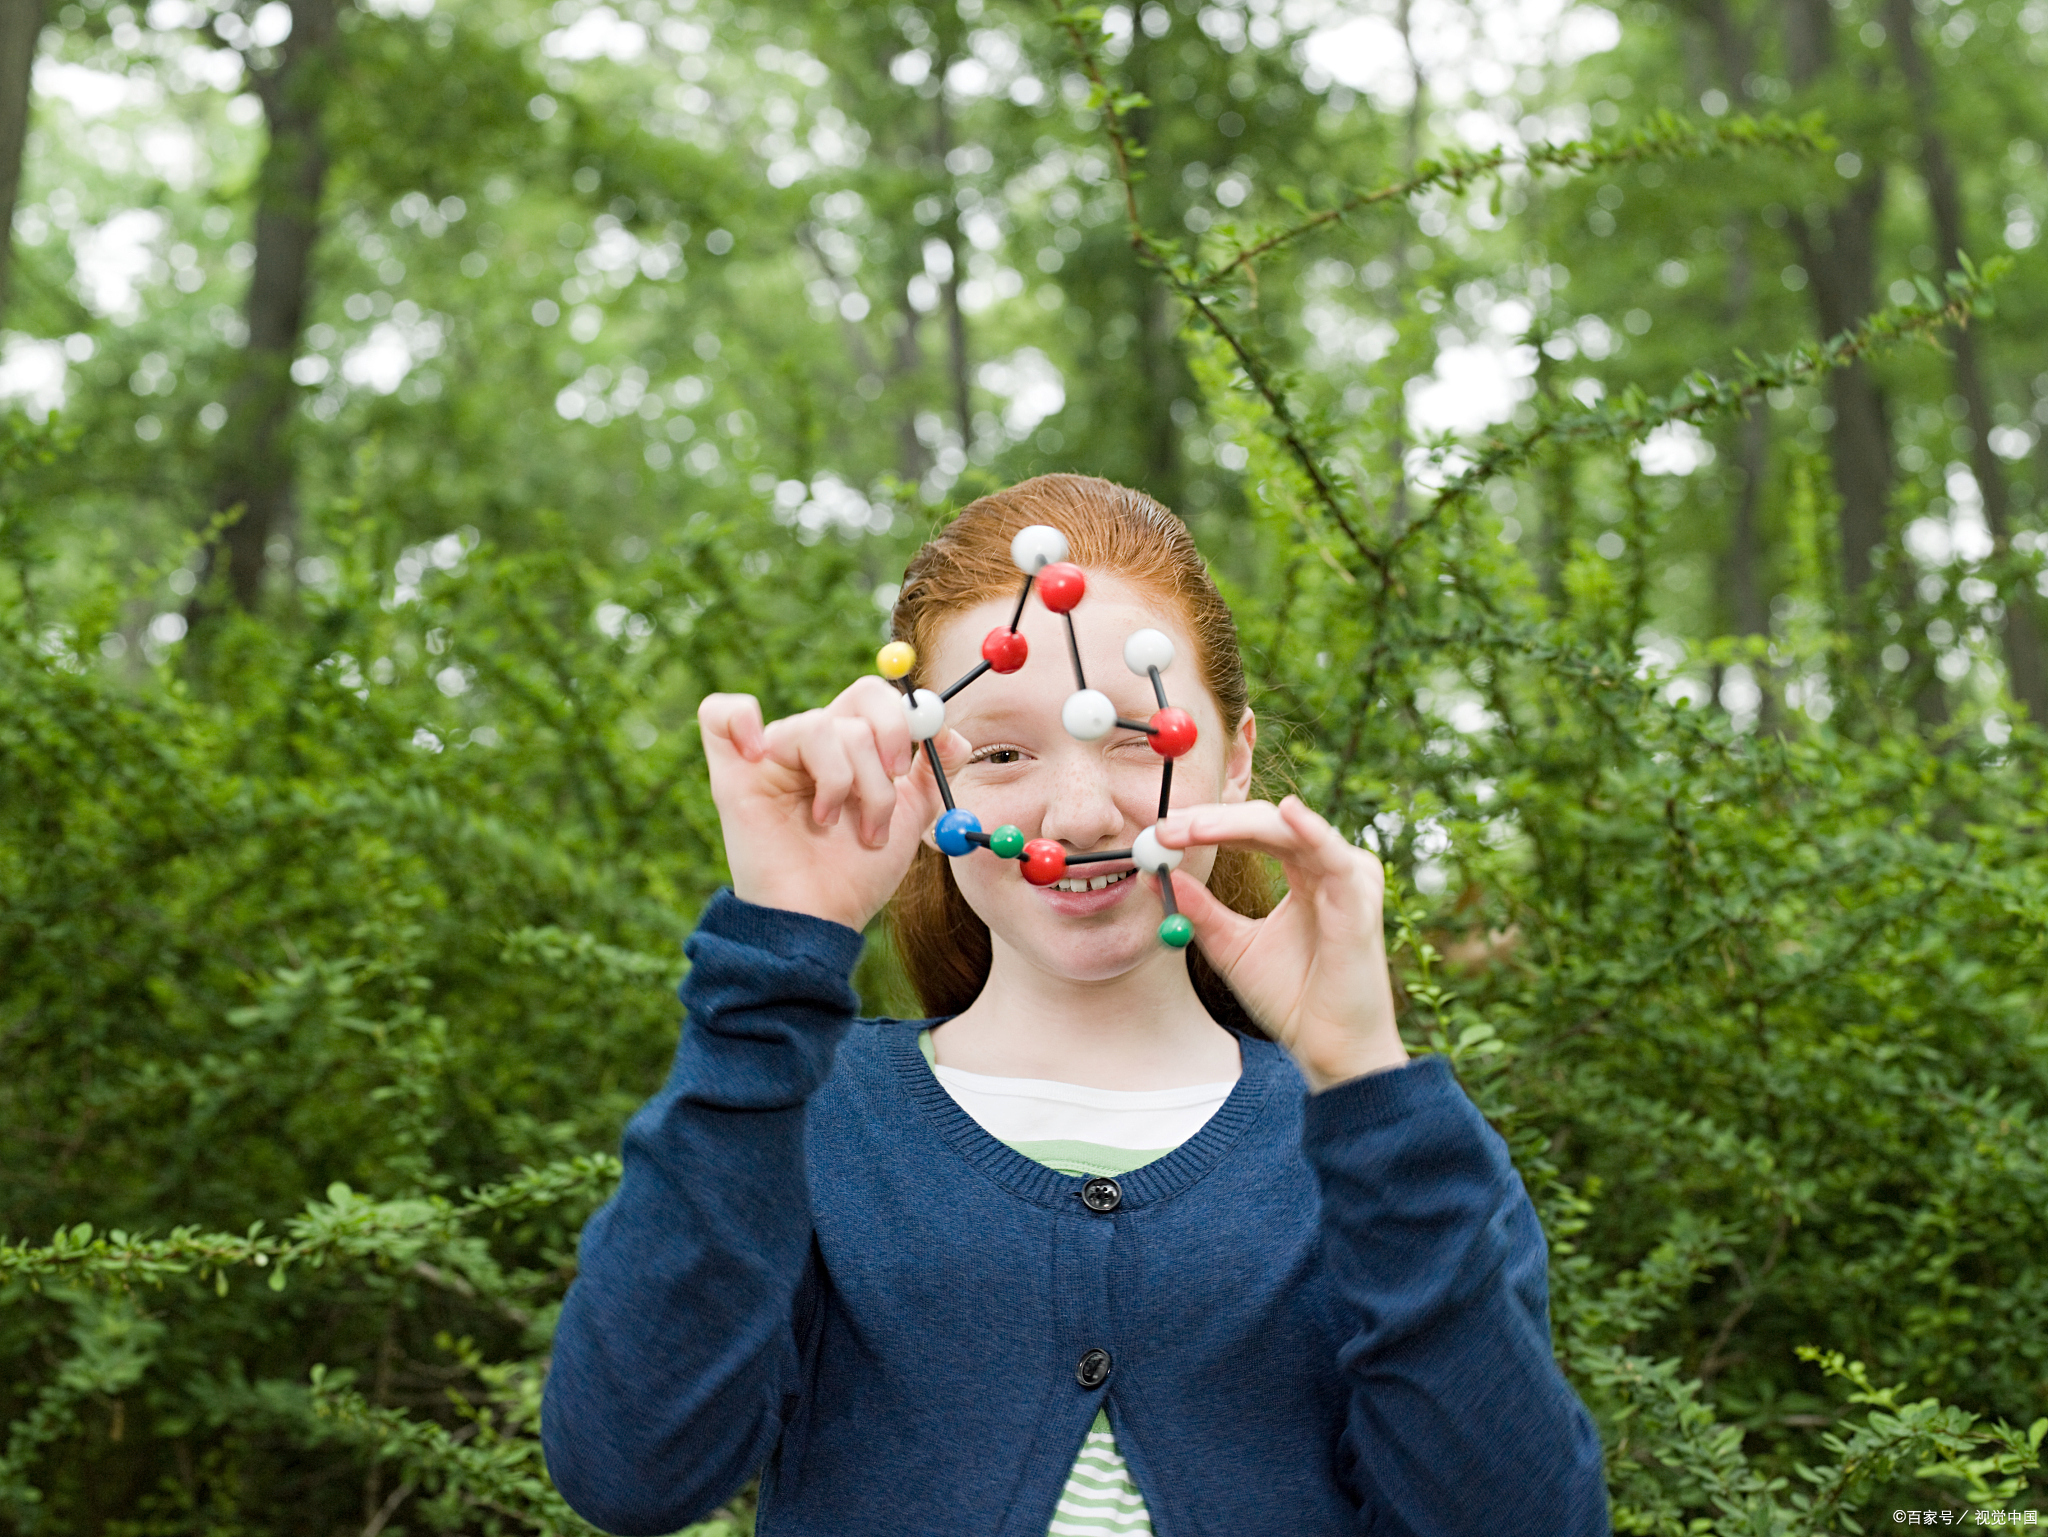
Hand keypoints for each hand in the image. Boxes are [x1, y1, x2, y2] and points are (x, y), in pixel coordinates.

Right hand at [697, 677, 967, 931]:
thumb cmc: (857, 874)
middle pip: (858, 699)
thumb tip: (951, 734)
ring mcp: (771, 756)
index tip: (910, 763)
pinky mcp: (733, 775)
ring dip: (847, 781)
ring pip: (818, 725)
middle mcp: (813, 745)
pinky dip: (739, 718)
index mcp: (851, 748)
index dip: (902, 719)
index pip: (875, 697)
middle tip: (891, 777)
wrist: (822, 920)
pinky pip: (719, 715)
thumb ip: (932, 773)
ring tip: (838, 824)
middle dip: (887, 739)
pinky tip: (759, 754)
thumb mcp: (912, 819)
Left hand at [1154, 795, 1406, 1091]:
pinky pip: (1334, 857)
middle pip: (1266, 823)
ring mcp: (1349, 879)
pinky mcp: (1359, 900)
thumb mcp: (1231, 946)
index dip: (1206, 826)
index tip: (1159, 833)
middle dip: (1212, 821)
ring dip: (1237, 824)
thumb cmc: (1292, 998)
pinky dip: (1310, 831)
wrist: (1330, 1050)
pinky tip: (1288, 812)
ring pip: (1289, 831)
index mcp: (1305, 873)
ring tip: (1191, 829)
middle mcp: (1329, 867)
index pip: (1252, 832)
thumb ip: (1199, 909)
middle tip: (1165, 828)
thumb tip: (1154, 874)